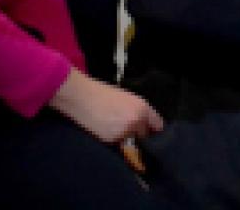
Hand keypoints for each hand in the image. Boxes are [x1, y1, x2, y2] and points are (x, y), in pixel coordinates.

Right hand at [48, 68, 163, 143]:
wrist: (82, 97)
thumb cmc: (101, 94)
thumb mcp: (126, 98)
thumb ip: (139, 111)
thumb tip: (147, 124)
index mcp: (143, 107)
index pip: (158, 125)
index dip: (154, 129)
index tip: (151, 133)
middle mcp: (137, 120)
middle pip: (145, 136)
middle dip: (138, 134)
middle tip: (126, 128)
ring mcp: (125, 131)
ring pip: (131, 141)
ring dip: (125, 138)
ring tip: (112, 126)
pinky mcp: (113, 140)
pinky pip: (118, 145)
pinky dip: (114, 141)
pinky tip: (105, 130)